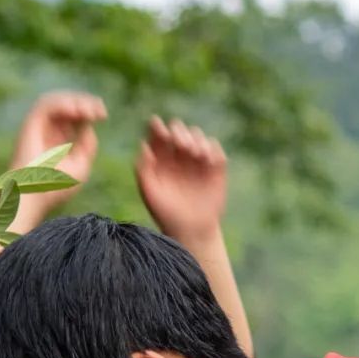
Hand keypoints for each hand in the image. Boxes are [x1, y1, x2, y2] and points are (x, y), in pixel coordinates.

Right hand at [8, 91, 106, 232]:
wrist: (33, 195)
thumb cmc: (55, 187)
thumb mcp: (81, 165)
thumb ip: (87, 143)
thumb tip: (88, 124)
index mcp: (59, 140)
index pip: (74, 116)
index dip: (89, 110)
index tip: (103, 115)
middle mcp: (47, 131)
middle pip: (67, 105)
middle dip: (85, 102)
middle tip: (99, 110)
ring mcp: (38, 127)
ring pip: (56, 101)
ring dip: (74, 100)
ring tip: (88, 110)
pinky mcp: (30, 125)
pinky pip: (45, 105)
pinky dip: (61, 103)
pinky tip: (74, 110)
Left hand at [135, 116, 226, 246]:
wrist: (192, 230)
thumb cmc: (166, 214)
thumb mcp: (150, 194)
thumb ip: (143, 170)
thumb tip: (143, 145)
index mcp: (160, 160)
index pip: (158, 136)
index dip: (157, 128)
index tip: (158, 127)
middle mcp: (178, 156)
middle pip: (179, 130)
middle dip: (179, 132)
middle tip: (181, 146)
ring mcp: (197, 160)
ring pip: (197, 135)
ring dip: (196, 140)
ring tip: (194, 154)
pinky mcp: (215, 166)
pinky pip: (215, 148)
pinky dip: (212, 149)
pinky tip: (207, 160)